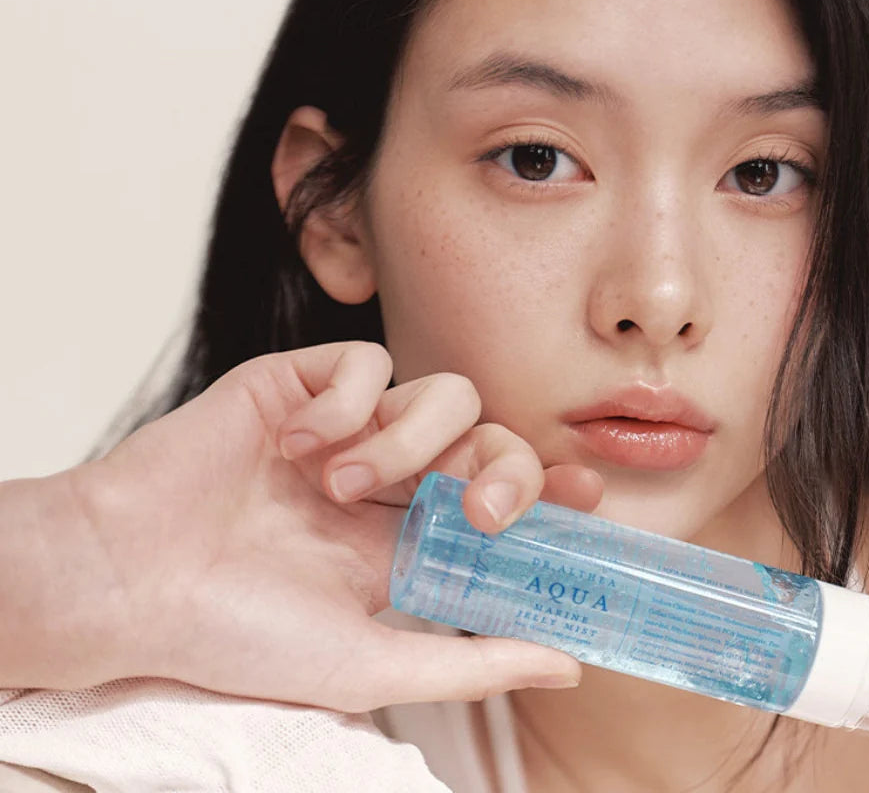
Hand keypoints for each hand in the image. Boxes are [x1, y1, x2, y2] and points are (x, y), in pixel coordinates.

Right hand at [70, 342, 602, 710]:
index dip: (548, 488)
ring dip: (408, 438)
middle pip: (486, 434)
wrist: (128, 583)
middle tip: (481, 506)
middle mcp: (382, 476)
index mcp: (401, 538)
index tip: (583, 494)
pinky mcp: (297, 382)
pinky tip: (302, 443)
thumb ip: (471, 662)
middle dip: (503, 463)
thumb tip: (568, 663)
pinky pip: (361, 360)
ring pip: (437, 390)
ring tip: (342, 485)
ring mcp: (342, 426)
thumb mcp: (367, 665)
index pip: (498, 494)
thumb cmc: (234, 634)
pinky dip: (348, 400)